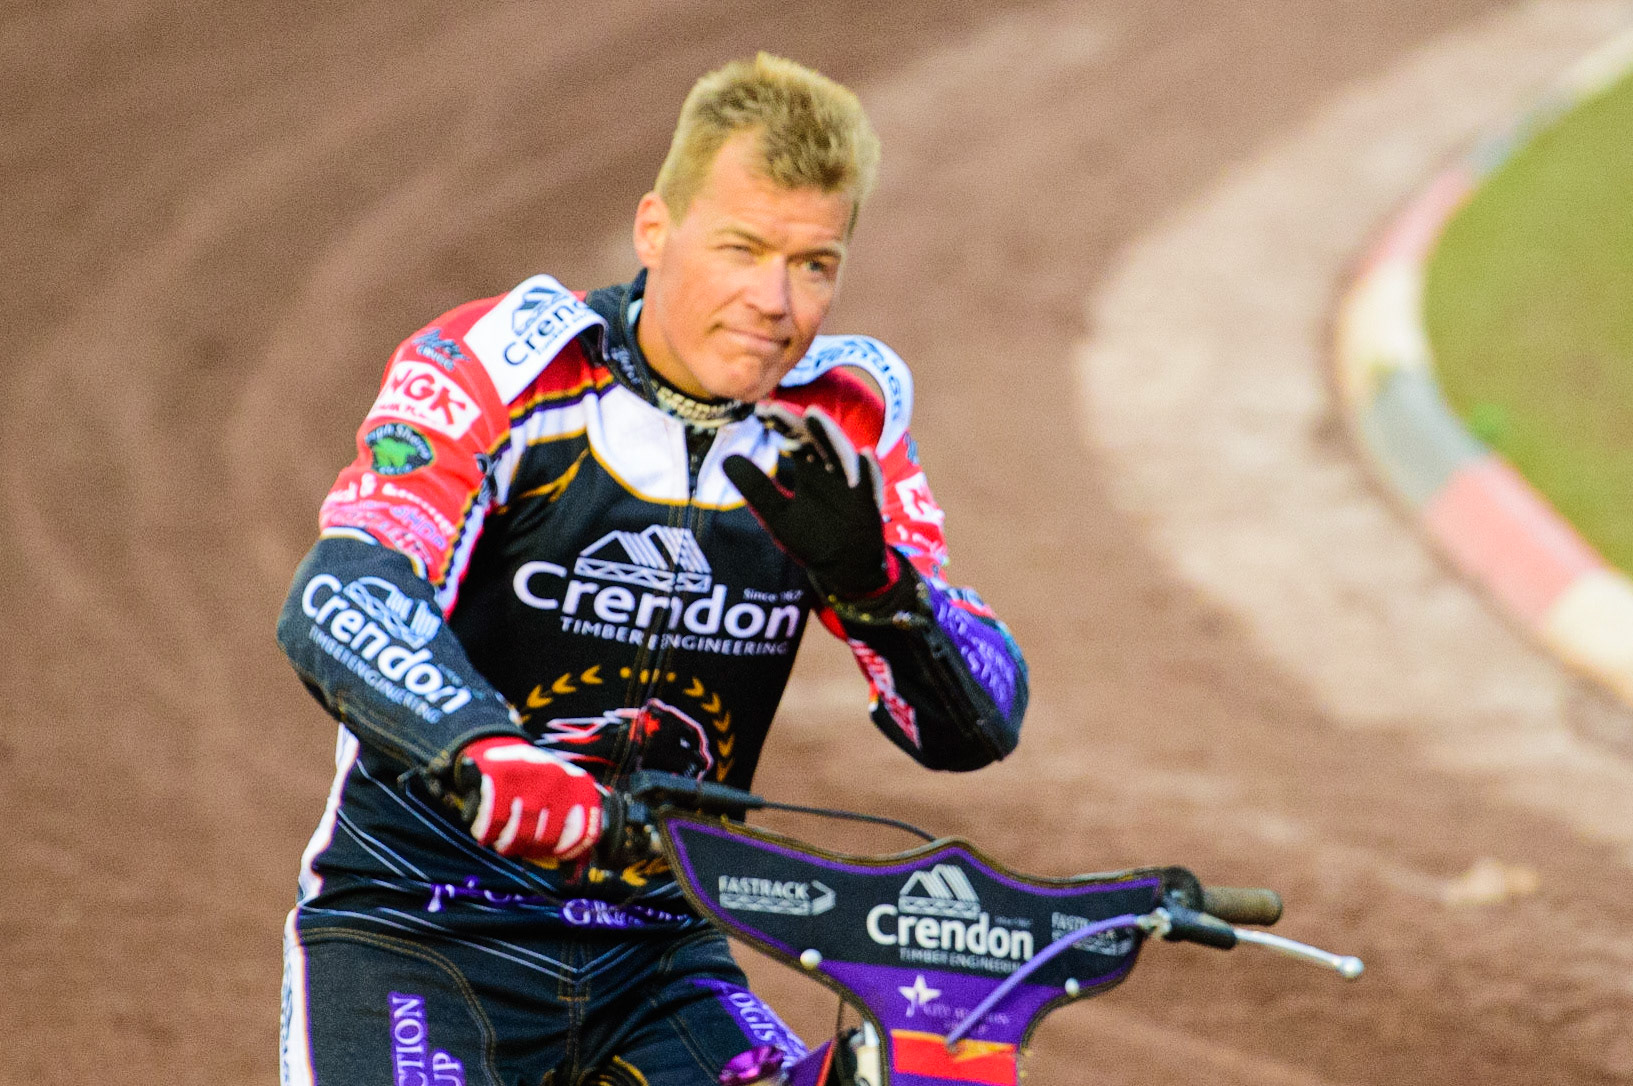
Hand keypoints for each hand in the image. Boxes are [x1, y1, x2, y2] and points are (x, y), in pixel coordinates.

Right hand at [459, 737, 602, 860]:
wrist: (496, 745)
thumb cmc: (532, 783)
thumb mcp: (558, 797)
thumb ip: (569, 831)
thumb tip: (571, 876)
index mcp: (580, 785)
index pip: (583, 835)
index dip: (566, 853)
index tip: (551, 855)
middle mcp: (560, 778)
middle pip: (547, 839)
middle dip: (529, 850)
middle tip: (518, 846)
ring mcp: (531, 776)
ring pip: (520, 833)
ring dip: (507, 844)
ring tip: (502, 840)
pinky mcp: (500, 776)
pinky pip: (493, 822)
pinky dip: (486, 833)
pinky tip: (486, 831)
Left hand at [723, 404, 895, 598]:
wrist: (843, 567)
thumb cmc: (812, 538)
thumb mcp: (777, 514)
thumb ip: (756, 488)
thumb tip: (726, 460)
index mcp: (809, 468)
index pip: (795, 438)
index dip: (780, 423)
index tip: (760, 409)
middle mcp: (830, 470)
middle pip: (816, 439)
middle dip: (799, 422)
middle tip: (778, 407)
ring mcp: (852, 484)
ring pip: (841, 454)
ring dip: (830, 435)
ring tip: (814, 416)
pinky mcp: (868, 503)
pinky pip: (871, 483)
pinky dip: (869, 469)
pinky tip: (865, 454)